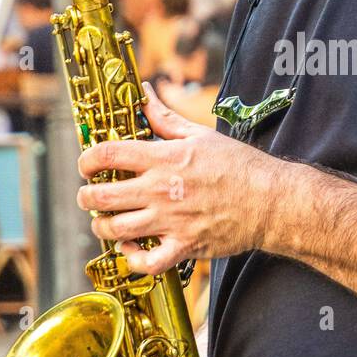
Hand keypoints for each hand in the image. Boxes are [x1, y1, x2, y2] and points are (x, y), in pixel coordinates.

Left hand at [76, 81, 284, 272]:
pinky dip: (130, 258)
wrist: (270, 201)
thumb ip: (165, 118)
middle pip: (101, 196)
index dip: (87, 159)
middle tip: (88, 195)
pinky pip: (146, 262)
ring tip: (103, 221)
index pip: (107, 154)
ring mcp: (170, 221)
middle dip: (86, 196)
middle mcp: (160, 190)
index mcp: (163, 158)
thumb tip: (145, 94)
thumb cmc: (239, 166)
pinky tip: (129, 247)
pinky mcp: (183, 246)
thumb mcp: (200, 134)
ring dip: (101, 226)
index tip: (87, 164)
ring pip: (115, 229)